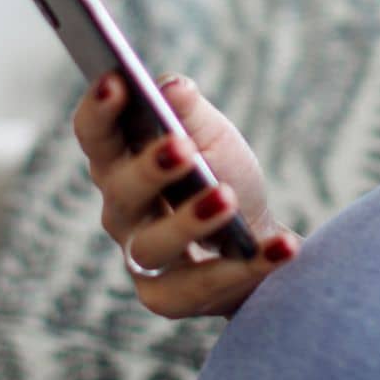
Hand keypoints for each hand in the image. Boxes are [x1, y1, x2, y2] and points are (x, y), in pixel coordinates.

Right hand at [74, 73, 300, 319]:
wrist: (253, 240)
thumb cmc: (222, 176)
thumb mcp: (213, 137)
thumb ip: (191, 111)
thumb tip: (172, 87)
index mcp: (121, 162)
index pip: (96, 135)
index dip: (98, 111)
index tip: (116, 82)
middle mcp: (121, 212)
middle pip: (120, 191)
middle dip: (149, 168)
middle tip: (180, 147)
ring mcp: (140, 258)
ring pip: (153, 245)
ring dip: (190, 221)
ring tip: (227, 198)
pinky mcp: (167, 298)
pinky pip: (200, 286)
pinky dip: (247, 267)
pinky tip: (282, 247)